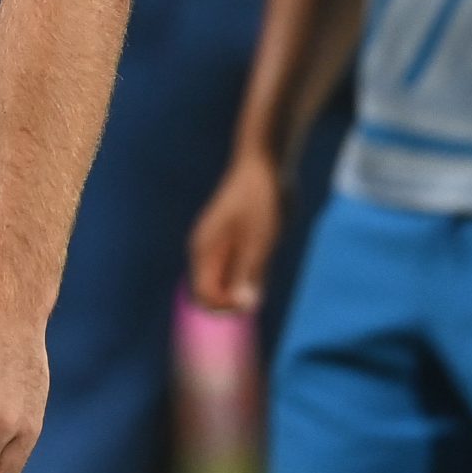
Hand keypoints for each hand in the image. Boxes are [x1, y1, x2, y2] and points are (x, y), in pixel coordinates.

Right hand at [190, 154, 282, 313]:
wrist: (266, 165)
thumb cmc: (260, 200)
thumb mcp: (260, 239)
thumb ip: (249, 273)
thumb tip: (243, 306)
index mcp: (204, 250)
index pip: (203, 296)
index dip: (226, 307)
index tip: (252, 298)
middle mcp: (209, 251)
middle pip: (215, 292)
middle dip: (238, 297)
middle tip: (264, 280)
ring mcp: (223, 245)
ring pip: (231, 281)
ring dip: (248, 283)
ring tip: (265, 256)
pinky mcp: (238, 240)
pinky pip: (242, 268)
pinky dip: (254, 271)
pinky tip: (268, 248)